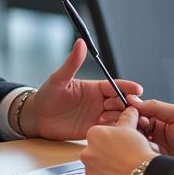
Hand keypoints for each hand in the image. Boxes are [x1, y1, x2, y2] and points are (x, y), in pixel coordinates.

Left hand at [18, 38, 141, 140]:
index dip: (127, 87)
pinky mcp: (93, 131)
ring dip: (118, 118)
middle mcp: (99, 102)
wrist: (37, 117)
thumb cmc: (47, 95)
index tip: (137, 89)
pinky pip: (109, 131)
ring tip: (103, 119)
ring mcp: (97, 117)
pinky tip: (107, 131)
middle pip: (121, 103)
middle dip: (123, 104)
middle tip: (110, 105)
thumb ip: (72, 62)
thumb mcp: (59, 78)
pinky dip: (113, 131)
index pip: (115, 86)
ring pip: (118, 118)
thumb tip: (80, 42)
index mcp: (95, 88)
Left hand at [81, 106, 156, 174]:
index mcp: (93, 135)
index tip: (120, 144)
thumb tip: (129, 110)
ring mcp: (89, 171)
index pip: (98, 135)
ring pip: (97, 168)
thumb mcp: (131, 129)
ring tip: (123, 169)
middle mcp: (86, 152)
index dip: (111, 140)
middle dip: (107, 154)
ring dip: (107, 168)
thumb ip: (127, 117)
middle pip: (96, 151)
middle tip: (123, 157)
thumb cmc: (137, 152)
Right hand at [127, 95, 173, 161]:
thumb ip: (156, 107)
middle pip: (132, 126)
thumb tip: (133, 100)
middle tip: (130, 131)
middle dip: (128, 128)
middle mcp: (153, 129)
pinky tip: (142, 153)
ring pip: (134, 140)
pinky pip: (140, 154)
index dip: (129, 114)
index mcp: (158, 116)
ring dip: (134, 141)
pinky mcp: (154, 158)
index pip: (136, 112)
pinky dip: (139, 153)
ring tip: (137, 142)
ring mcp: (153, 145)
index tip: (124, 116)